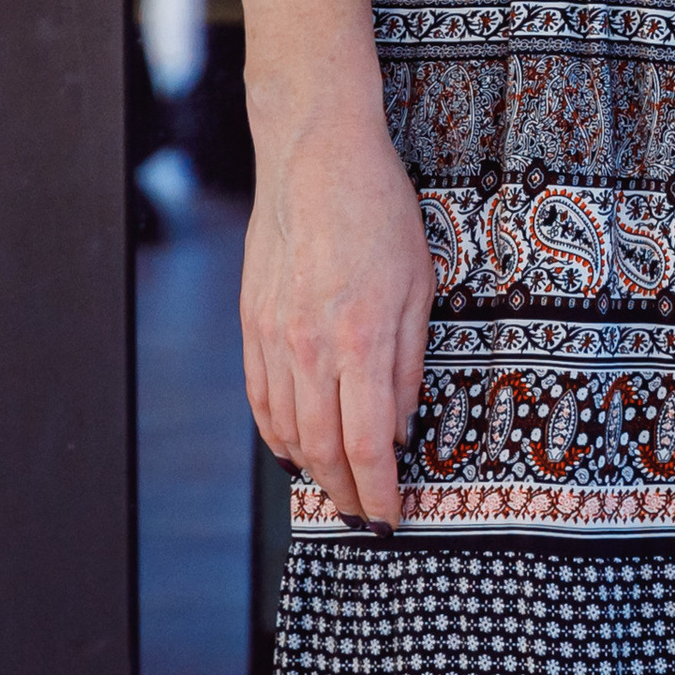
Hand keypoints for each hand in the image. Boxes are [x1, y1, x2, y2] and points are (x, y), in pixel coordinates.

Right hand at [240, 104, 437, 527]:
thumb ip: (411, 360)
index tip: (393, 516)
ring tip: (337, 489)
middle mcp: (310, 347)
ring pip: (287, 431)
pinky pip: (261, 399)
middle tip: (366, 517)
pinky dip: (277, 434)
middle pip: (323, 451)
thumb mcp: (421, 282)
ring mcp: (274, 338)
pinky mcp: (252, 325)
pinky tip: (294, 449)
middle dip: (347, 495)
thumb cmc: (378, 210)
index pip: (367, 443)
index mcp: (361, 337)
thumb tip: (403, 422)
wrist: (315, 158)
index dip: (380, 491)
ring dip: (312, 471)